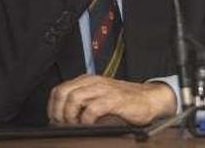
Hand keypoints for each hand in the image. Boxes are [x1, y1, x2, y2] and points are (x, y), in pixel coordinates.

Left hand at [48, 75, 176, 125]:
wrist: (150, 99)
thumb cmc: (125, 102)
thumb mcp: (100, 97)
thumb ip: (83, 102)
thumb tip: (61, 119)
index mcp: (89, 81)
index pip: (59, 90)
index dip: (53, 107)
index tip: (56, 120)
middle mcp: (95, 82)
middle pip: (63, 93)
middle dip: (59, 112)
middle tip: (65, 124)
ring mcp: (105, 89)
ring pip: (74, 98)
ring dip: (70, 116)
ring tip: (76, 125)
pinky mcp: (115, 99)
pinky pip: (92, 109)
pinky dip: (86, 120)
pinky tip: (90, 124)